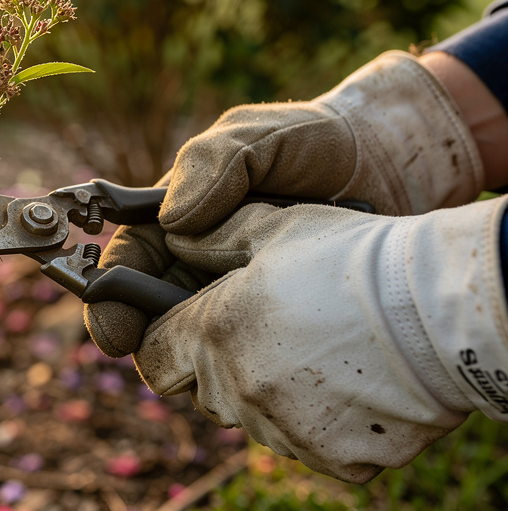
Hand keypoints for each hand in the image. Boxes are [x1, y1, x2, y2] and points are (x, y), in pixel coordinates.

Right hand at [84, 51, 483, 357]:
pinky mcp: (282, 321)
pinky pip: (254, 354)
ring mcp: (242, 294)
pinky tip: (273, 373)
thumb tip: (172, 222)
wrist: (401, 166)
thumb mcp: (263, 137)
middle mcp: (202, 261)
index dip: (110, 301)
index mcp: (179, 218)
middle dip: (155, 344)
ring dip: (206, 361)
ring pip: (202, 343)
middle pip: (156, 316)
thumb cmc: (322, 141)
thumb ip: (214, 163)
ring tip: (226, 372)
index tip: (113, 334)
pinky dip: (254, 366)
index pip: (128, 264)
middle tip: (169, 366)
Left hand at [134, 199, 507, 482]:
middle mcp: (238, 390)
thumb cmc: (354, 258)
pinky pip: (306, 443)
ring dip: (267, 391)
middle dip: (216, 363)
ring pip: (252, 417)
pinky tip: (350, 381)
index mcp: (213, 334)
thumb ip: (210, 236)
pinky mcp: (333, 459)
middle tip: (264, 330)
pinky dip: (319, 420)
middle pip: (201, 390)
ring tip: (316, 349)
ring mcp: (286, 430)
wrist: (443, 312)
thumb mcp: (274, 225)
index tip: (183, 325)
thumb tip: (174, 237)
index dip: (162, 338)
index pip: (151, 357)